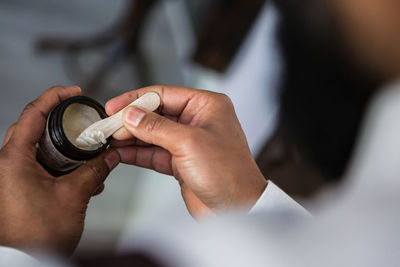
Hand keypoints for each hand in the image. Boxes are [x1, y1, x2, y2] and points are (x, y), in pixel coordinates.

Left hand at [0, 86, 119, 254]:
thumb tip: (110, 157)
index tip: (74, 93)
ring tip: (86, 157)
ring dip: (63, 150)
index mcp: (13, 159)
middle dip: (60, 124)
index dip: (55, 97)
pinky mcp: (18, 188)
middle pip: (34, 128)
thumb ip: (94, 170)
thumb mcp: (73, 196)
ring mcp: (11, 177)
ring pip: (38, 149)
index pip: (34, 113)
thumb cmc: (37, 236)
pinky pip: (39, 167)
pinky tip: (81, 178)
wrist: (27, 263)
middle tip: (80, 122)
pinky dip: (60, 167)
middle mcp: (7, 165)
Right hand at [106, 85, 266, 218]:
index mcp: (206, 105)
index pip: (163, 94)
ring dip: (130, 137)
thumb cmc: (228, 172)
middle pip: (155, 114)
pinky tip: (120, 153)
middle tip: (107, 126)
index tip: (114, 106)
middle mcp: (197, 121)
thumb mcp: (189, 143)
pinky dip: (137, 153)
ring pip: (152, 134)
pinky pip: (154, 153)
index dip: (136, 99)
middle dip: (130, 120)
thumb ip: (156, 127)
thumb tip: (131, 115)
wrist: (237, 207)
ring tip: (109, 139)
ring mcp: (188, 142)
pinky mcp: (181, 162)